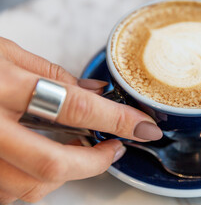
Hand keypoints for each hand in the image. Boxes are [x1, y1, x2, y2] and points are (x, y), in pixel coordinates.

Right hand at [0, 37, 161, 202]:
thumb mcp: (8, 54)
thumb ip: (55, 76)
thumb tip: (98, 94)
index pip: (74, 108)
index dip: (118, 119)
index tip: (144, 127)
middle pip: (53, 164)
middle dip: (95, 162)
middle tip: (115, 148)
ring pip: (29, 187)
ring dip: (65, 174)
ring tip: (81, 153)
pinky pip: (9, 192)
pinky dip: (37, 181)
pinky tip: (45, 160)